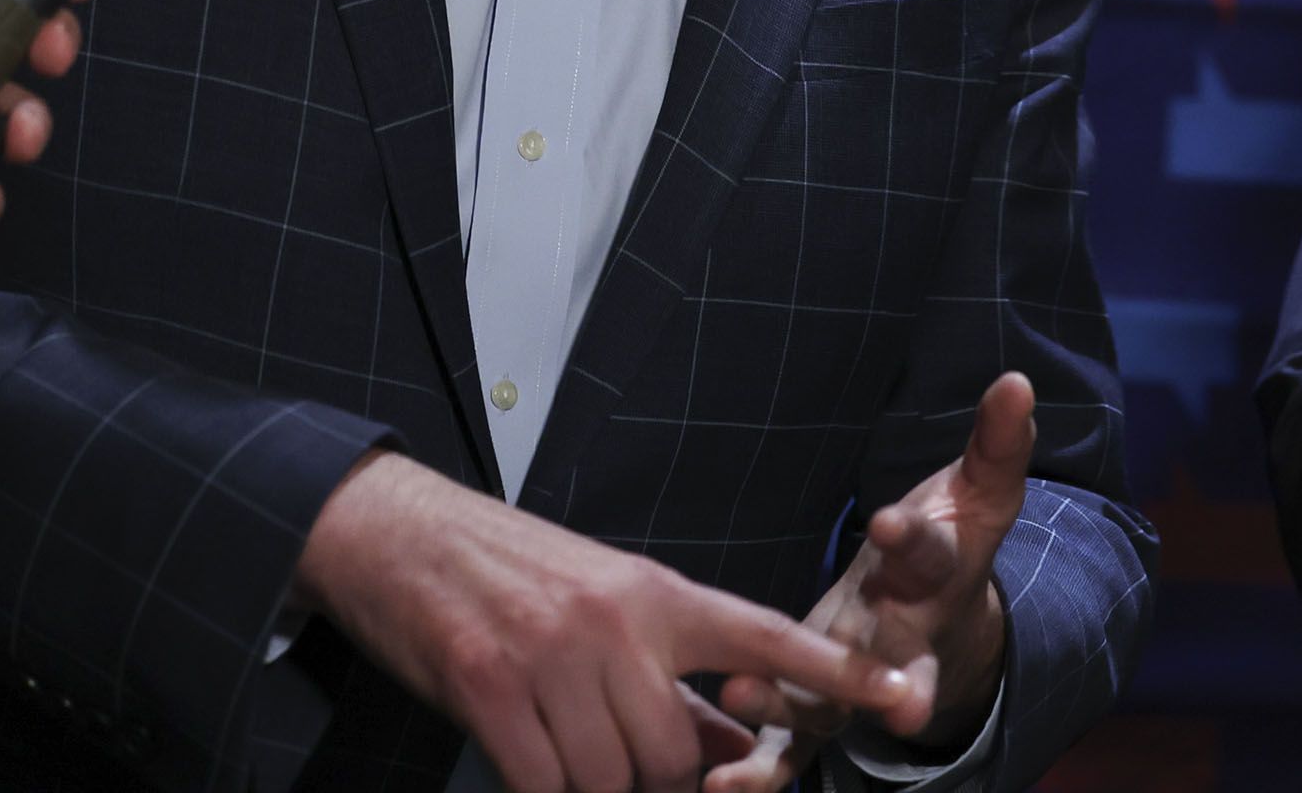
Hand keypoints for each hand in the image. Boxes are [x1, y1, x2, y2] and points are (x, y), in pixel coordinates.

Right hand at [293, 451, 918, 792]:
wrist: (400, 534)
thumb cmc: (511, 574)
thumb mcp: (607, 605)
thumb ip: (673, 675)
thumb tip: (732, 747)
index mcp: (656, 592)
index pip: (766, 635)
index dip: (836, 675)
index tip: (901, 694)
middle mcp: (616, 620)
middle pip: (676, 751)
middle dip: (655, 779)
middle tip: (615, 758)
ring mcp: (553, 655)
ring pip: (612, 779)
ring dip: (593, 788)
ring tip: (563, 751)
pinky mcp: (490, 689)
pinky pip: (545, 786)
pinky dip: (543, 790)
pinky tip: (527, 761)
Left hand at [709, 373, 1035, 791]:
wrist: (940, 622)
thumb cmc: (953, 545)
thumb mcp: (981, 491)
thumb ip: (997, 442)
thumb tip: (1017, 381)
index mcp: (935, 575)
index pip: (928, 551)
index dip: (912, 536)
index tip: (893, 523)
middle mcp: (901, 638)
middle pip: (894, 663)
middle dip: (891, 686)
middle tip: (900, 710)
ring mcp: (859, 681)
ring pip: (830, 710)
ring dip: (785, 715)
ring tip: (740, 712)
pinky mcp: (820, 709)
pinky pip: (791, 747)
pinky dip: (759, 770)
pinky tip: (721, 787)